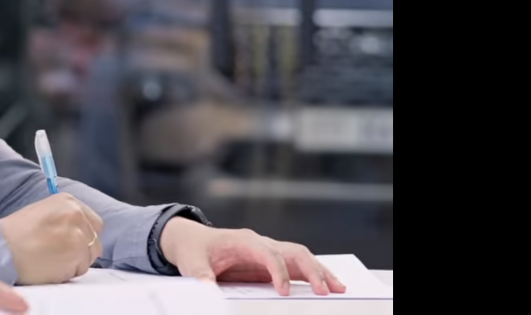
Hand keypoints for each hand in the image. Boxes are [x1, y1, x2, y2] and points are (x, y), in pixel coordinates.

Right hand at [0, 192, 104, 284]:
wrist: (2, 248)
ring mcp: (79, 235)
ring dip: (74, 264)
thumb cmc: (15, 234)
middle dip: (82, 252)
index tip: (70, 244)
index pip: (94, 223)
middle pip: (95, 242)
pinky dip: (67, 273)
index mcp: (68, 202)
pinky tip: (49, 267)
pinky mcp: (77, 255)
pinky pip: (79, 271)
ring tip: (50, 260)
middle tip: (59, 255)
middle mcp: (77, 215)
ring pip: (89, 258)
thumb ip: (64, 219)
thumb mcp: (43, 213)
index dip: (84, 237)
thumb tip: (80, 234)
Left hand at [159, 219, 346, 295]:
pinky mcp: (272, 260)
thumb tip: (207, 289)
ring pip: (301, 257)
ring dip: (320, 271)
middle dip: (311, 270)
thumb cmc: (195, 250)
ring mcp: (269, 250)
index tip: (282, 291)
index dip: (278, 271)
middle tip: (324, 290)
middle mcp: (261, 242)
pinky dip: (314, 274)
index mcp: (243, 240)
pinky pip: (298, 265)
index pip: (268, 252)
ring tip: (339, 288)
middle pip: (293, 251)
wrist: (194, 240)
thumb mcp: (191, 263)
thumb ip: (200, 276)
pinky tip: (328, 285)